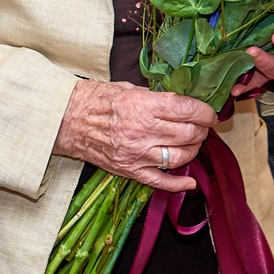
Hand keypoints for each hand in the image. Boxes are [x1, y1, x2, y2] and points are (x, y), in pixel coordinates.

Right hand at [54, 79, 216, 191]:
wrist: (65, 120)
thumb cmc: (94, 99)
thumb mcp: (126, 89)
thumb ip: (155, 97)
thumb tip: (181, 104)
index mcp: (142, 106)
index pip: (186, 110)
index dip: (204, 111)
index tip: (209, 112)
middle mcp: (141, 131)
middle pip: (188, 134)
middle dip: (202, 130)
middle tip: (202, 126)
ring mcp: (136, 154)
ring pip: (180, 157)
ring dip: (193, 150)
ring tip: (192, 143)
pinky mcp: (129, 170)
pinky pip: (160, 182)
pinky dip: (179, 184)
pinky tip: (189, 182)